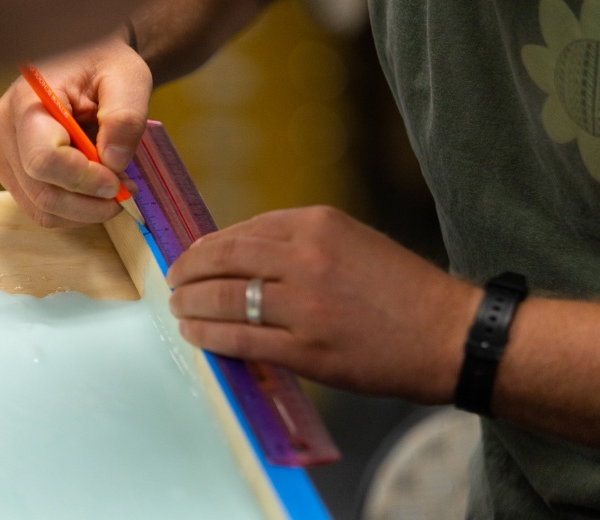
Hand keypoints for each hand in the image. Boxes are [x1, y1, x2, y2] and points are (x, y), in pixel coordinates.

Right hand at [0, 35, 152, 227]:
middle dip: (89, 203)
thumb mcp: (127, 78)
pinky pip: (40, 207)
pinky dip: (72, 210)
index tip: (118, 182)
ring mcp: (3, 153)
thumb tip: (113, 162)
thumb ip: (125, 117)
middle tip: (125, 191)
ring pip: (41, 207)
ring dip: (83, 211)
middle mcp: (5, 129)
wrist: (84, 60)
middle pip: (42, 191)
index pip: (45, 160)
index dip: (85, 180)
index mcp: (27, 100)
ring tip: (115, 189)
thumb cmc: (103, 64)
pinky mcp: (12, 171)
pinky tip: (95, 191)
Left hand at [166, 206, 481, 403]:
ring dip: (191, 303)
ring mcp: (305, 304)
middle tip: (173, 280)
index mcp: (319, 224)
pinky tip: (194, 333)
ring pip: (225, 298)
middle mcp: (307, 257)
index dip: (209, 246)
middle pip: (226, 258)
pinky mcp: (306, 348)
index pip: (245, 230)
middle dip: (189, 270)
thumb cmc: (404, 290)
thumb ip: (302, 244)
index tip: (194, 255)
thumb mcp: (354, 242)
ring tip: (177, 307)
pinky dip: (209, 335)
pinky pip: (240, 338)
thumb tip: (244, 257)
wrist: (451, 335)